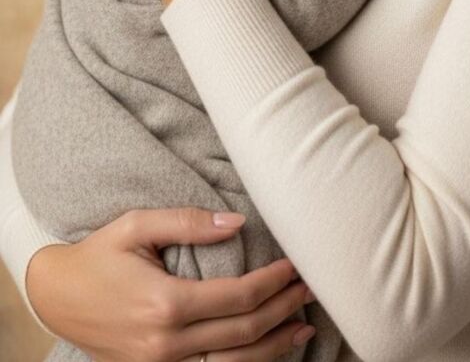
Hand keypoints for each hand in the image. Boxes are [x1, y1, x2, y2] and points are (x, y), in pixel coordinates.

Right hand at [26, 208, 315, 361]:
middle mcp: (167, 343)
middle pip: (243, 332)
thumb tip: (237, 222)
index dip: (273, 282)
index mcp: (166, 303)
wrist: (56, 296)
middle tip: (311, 289)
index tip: (297, 266)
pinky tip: (266, 350)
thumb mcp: (136, 225)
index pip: (238, 297)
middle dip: (283, 309)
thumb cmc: (97, 255)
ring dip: (274, 346)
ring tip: (303, 326)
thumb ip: (188, 222)